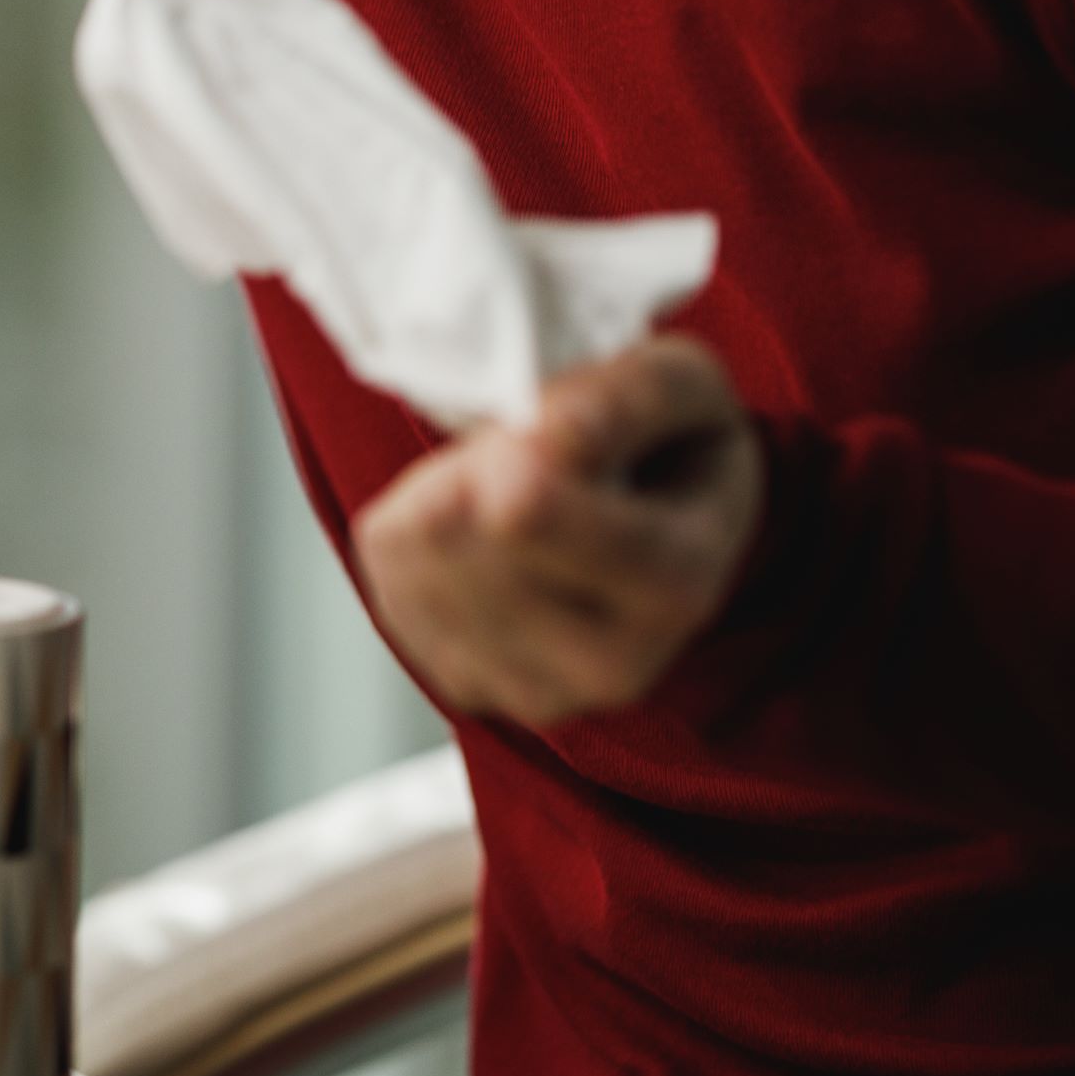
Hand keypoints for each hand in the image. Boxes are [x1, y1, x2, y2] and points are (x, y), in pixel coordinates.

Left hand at [353, 336, 764, 726]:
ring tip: (504, 488)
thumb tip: (558, 433)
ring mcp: (534, 689)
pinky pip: (390, 569)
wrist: (660, 527)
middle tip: (526, 450)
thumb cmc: (670, 449)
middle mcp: (612, 664)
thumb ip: (631, 398)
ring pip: (422, 550)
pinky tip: (469, 526)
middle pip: (470, 530)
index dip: (508, 460)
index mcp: (677, 585)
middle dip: (481, 461)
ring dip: (443, 490)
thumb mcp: (684, 387)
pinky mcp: (464, 682)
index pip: (538, 521)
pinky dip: (413, 524)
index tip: (522, 434)